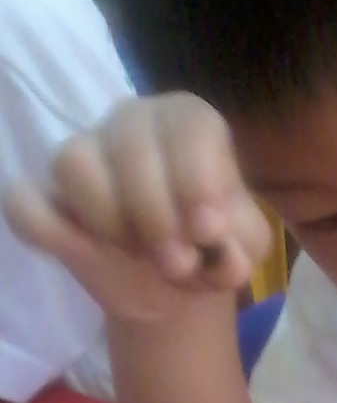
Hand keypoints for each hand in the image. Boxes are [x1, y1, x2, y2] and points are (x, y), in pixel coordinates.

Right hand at [2, 94, 271, 325]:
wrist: (175, 281)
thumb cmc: (213, 246)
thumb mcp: (245, 249)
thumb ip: (242, 244)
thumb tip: (211, 243)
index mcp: (188, 121)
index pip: (188, 126)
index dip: (197, 181)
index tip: (207, 233)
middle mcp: (132, 121)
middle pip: (129, 144)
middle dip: (156, 215)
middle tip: (177, 262)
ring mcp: (83, 152)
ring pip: (73, 163)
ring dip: (108, 221)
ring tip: (137, 253)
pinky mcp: (45, 194)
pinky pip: (25, 202)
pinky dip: (50, 231)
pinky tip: (86, 253)